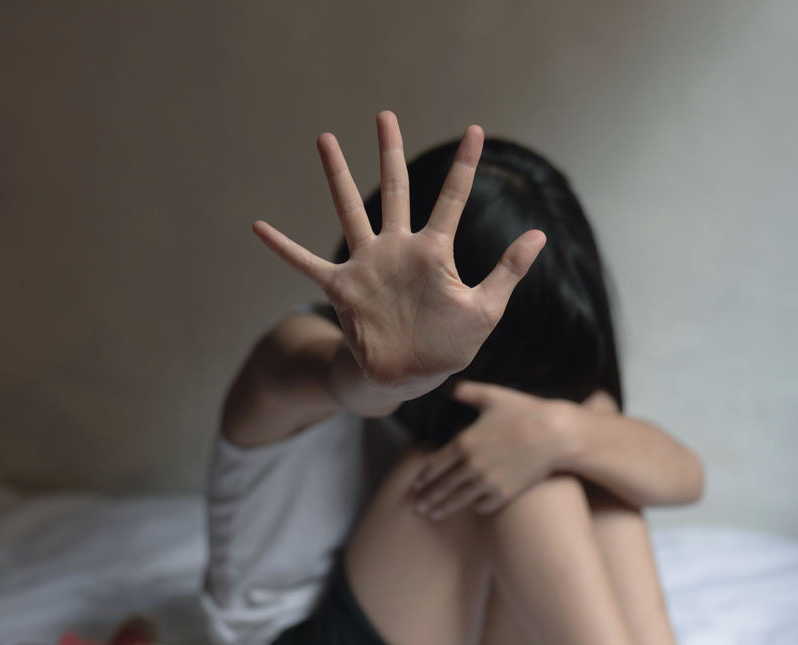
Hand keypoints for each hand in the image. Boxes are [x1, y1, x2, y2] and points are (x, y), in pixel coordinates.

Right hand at [252, 112, 545, 400]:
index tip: (476, 131)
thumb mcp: (485, 310)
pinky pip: (306, 263)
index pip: (452, 198)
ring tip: (325, 139)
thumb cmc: (448, 346)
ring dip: (336, 175)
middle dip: (390, 151)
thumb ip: (507, 271)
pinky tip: (258, 226)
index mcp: (434, 251)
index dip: (464, 165)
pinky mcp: (343, 288)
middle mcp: (398, 249)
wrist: (409, 377)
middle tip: (385, 114)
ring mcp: (367, 265)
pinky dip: (283, 247)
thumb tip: (539, 235)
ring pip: (349, 210)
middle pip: (393, 189)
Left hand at [410, 381, 577, 518]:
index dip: (424, 477)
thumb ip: (466, 391)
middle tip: (418, 508)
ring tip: (433, 515)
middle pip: (443, 486)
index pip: (435, 465)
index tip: (416, 486)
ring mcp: (488, 482)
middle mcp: (471, 465)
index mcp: (464, 442)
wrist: (555, 434)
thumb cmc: (524, 410)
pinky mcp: (505, 493)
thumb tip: (450, 388)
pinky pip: (484, 505)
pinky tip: (471, 506)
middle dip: (428, 498)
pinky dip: (475, 506)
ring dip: (443, 509)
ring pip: (459, 500)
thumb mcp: (492, 395)